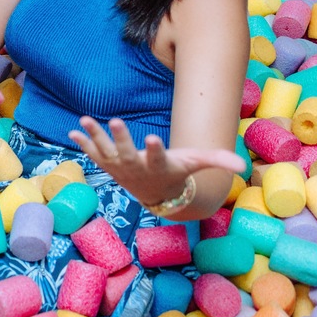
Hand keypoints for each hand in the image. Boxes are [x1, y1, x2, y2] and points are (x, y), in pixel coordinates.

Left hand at [69, 117, 246, 205]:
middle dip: (120, 137)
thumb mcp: (197, 165)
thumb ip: (218, 160)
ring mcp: (120, 167)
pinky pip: (94, 153)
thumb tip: (243, 165)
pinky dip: (83, 143)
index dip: (154, 148)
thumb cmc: (178, 173)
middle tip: (115, 120)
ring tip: (84, 120)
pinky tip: (73, 131)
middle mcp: (137, 167)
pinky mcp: (109, 165)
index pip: (158, 156)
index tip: (152, 136)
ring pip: (105, 151)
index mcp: (159, 165)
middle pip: (127, 152)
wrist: (156, 196)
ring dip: (94, 136)